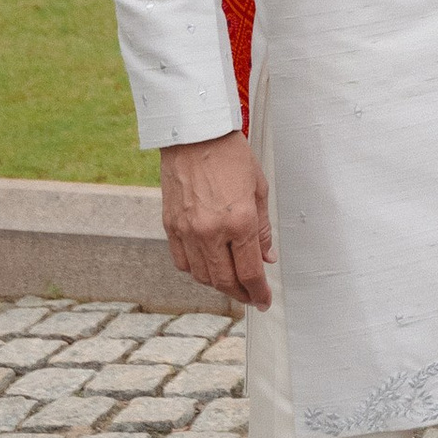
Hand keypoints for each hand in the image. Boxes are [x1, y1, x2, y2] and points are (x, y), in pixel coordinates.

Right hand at [159, 132, 273, 306]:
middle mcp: (211, 231)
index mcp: (239, 221)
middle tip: (251, 297)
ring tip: (232, 283)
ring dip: (219, 285)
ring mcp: (188, 231)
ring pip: (202, 276)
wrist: (194, 136)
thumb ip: (262, 229)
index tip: (263, 301)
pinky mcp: (170, 227)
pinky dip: (196, 271)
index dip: (258, 293)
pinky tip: (207, 267)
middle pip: (225, 282)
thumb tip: (267, 258)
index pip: (249, 272)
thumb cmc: (230, 156)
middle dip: (241, 294)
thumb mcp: (259, 189)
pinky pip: (182, 262)